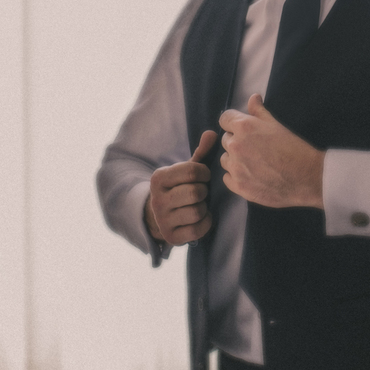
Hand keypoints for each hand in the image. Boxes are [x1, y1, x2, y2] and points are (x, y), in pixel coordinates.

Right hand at [145, 130, 217, 244]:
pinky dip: (205, 223)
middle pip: (195, 192)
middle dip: (204, 191)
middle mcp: (156, 199)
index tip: (203, 176)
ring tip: (199, 205)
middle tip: (201, 192)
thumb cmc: (179, 188)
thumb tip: (212, 132)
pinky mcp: (171, 237)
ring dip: (204, 208)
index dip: (204, 173)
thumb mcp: (187, 170)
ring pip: (197, 212)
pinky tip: (201, 218)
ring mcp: (162, 220)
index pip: (192, 171)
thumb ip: (201, 153)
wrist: (160, 216)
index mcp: (158, 178)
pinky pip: (198, 229)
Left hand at [219, 94, 324, 208]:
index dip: (233, 122)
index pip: (224, 119)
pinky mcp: (238, 186)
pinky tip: (252, 176)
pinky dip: (236, 176)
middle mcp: (235, 146)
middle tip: (255, 148)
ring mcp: (235, 167)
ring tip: (254, 163)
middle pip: (225, 139)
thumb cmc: (294, 149)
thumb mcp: (276, 125)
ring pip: (225, 159)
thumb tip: (253, 98)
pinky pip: (227, 177)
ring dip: (235, 159)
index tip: (242, 128)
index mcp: (244, 127)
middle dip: (237, 141)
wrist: (306, 177)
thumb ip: (259, 111)